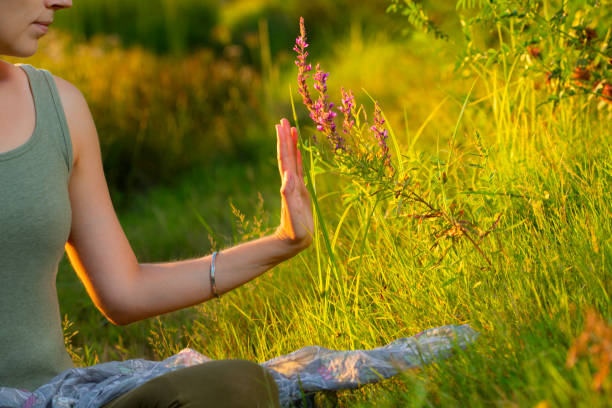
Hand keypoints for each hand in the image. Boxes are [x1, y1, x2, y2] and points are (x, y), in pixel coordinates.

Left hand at [274, 118, 313, 251]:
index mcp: (289, 184)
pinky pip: (298, 170)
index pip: (285, 158)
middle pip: (286, 155)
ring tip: (290, 129)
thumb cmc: (295, 231)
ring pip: (291, 160)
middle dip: (285, 138)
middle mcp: (290, 181)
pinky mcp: (300, 191)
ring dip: (290, 145)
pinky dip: (297, 159)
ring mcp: (295, 185)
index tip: (281, 125)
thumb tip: (288, 175)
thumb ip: (290, 196)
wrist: (292, 242)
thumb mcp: (293, 215)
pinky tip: (297, 152)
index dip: (283, 142)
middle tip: (283, 120)